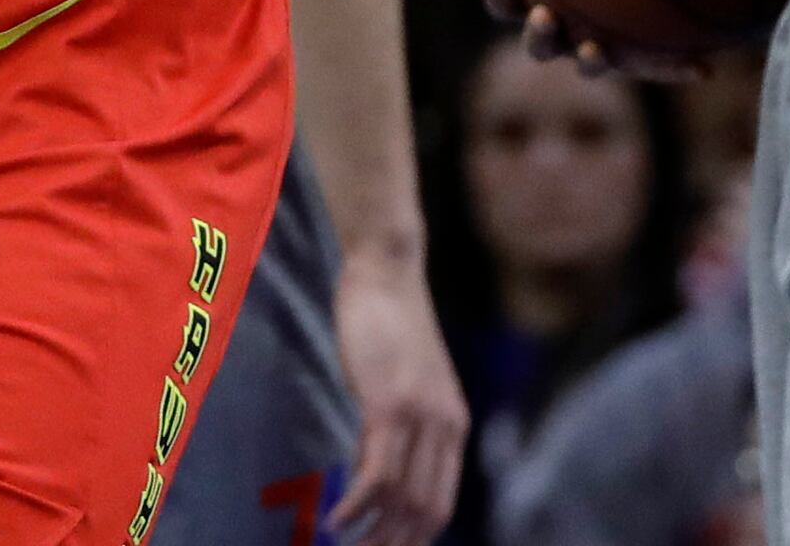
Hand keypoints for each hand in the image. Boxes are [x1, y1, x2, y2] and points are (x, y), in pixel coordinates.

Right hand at [327, 249, 466, 545]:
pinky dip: (355, 506)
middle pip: (425, 513)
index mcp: (453, 427)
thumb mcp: (403, 386)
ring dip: (371, 535)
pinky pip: (377, 474)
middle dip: (391, 545)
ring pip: (402, 500)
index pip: (440, 505)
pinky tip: (335, 519)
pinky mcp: (389, 405)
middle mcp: (445, 427)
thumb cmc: (388, 326)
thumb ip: (399, 430)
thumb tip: (376, 478)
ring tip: (342, 545)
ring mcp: (420, 417)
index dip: (412, 540)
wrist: (386, 271)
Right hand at [480, 0, 704, 84]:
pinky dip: (674, 65)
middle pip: (540, 39)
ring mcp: (602, 41)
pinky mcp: (643, 53)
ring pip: (587, 61)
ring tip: (596, 51)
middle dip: (538, 33)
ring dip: (589, 60)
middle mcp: (567, 22)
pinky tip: (703, 69)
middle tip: (545, 16)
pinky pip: (657, 62)